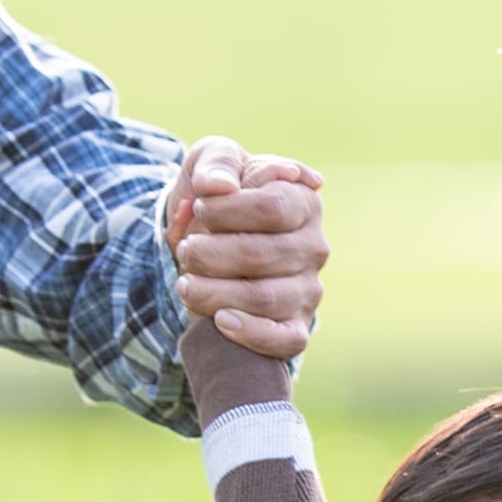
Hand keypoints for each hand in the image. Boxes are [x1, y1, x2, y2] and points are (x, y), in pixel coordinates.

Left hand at [164, 136, 326, 360]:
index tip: (199, 206)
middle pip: (260, 254)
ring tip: (186, 284)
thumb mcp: (214, 161)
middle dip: (209, 254)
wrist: (210, 242)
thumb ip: (217, 162)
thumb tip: (218, 187)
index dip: (226, 211)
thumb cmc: (219, 196)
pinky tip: (220, 321)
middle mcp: (314, 246)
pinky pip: (286, 340)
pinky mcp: (297, 326)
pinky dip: (251, 334)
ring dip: (214, 292)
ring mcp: (308, 289)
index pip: (272, 207)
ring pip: (264, 298)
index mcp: (304, 201)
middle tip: (186, 251)